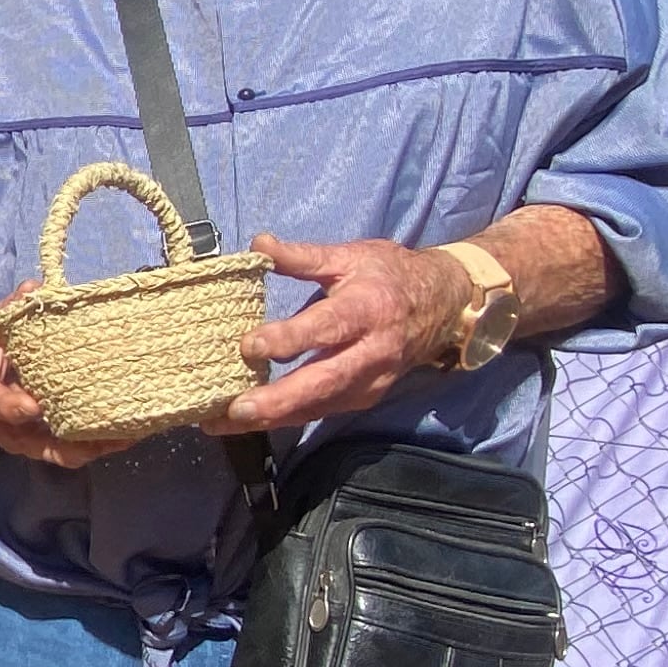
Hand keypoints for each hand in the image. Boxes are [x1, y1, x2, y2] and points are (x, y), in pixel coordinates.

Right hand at [0, 289, 132, 468]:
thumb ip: (10, 308)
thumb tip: (35, 288)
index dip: (12, 407)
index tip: (34, 406)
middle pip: (30, 442)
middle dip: (69, 442)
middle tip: (101, 433)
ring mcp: (14, 438)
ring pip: (52, 453)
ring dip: (88, 448)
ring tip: (123, 438)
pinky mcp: (33, 441)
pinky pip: (62, 451)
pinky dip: (90, 447)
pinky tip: (120, 437)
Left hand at [200, 233, 463, 434]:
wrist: (441, 305)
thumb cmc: (389, 276)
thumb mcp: (349, 257)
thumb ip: (303, 256)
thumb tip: (259, 244)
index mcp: (367, 309)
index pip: (326, 328)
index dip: (289, 339)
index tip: (249, 345)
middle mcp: (372, 351)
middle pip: (324, 381)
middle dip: (279, 399)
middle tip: (235, 409)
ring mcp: (371, 381)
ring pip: (321, 406)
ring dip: (273, 418)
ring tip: (226, 423)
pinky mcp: (365, 397)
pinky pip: (323, 412)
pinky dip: (286, 418)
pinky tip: (250, 422)